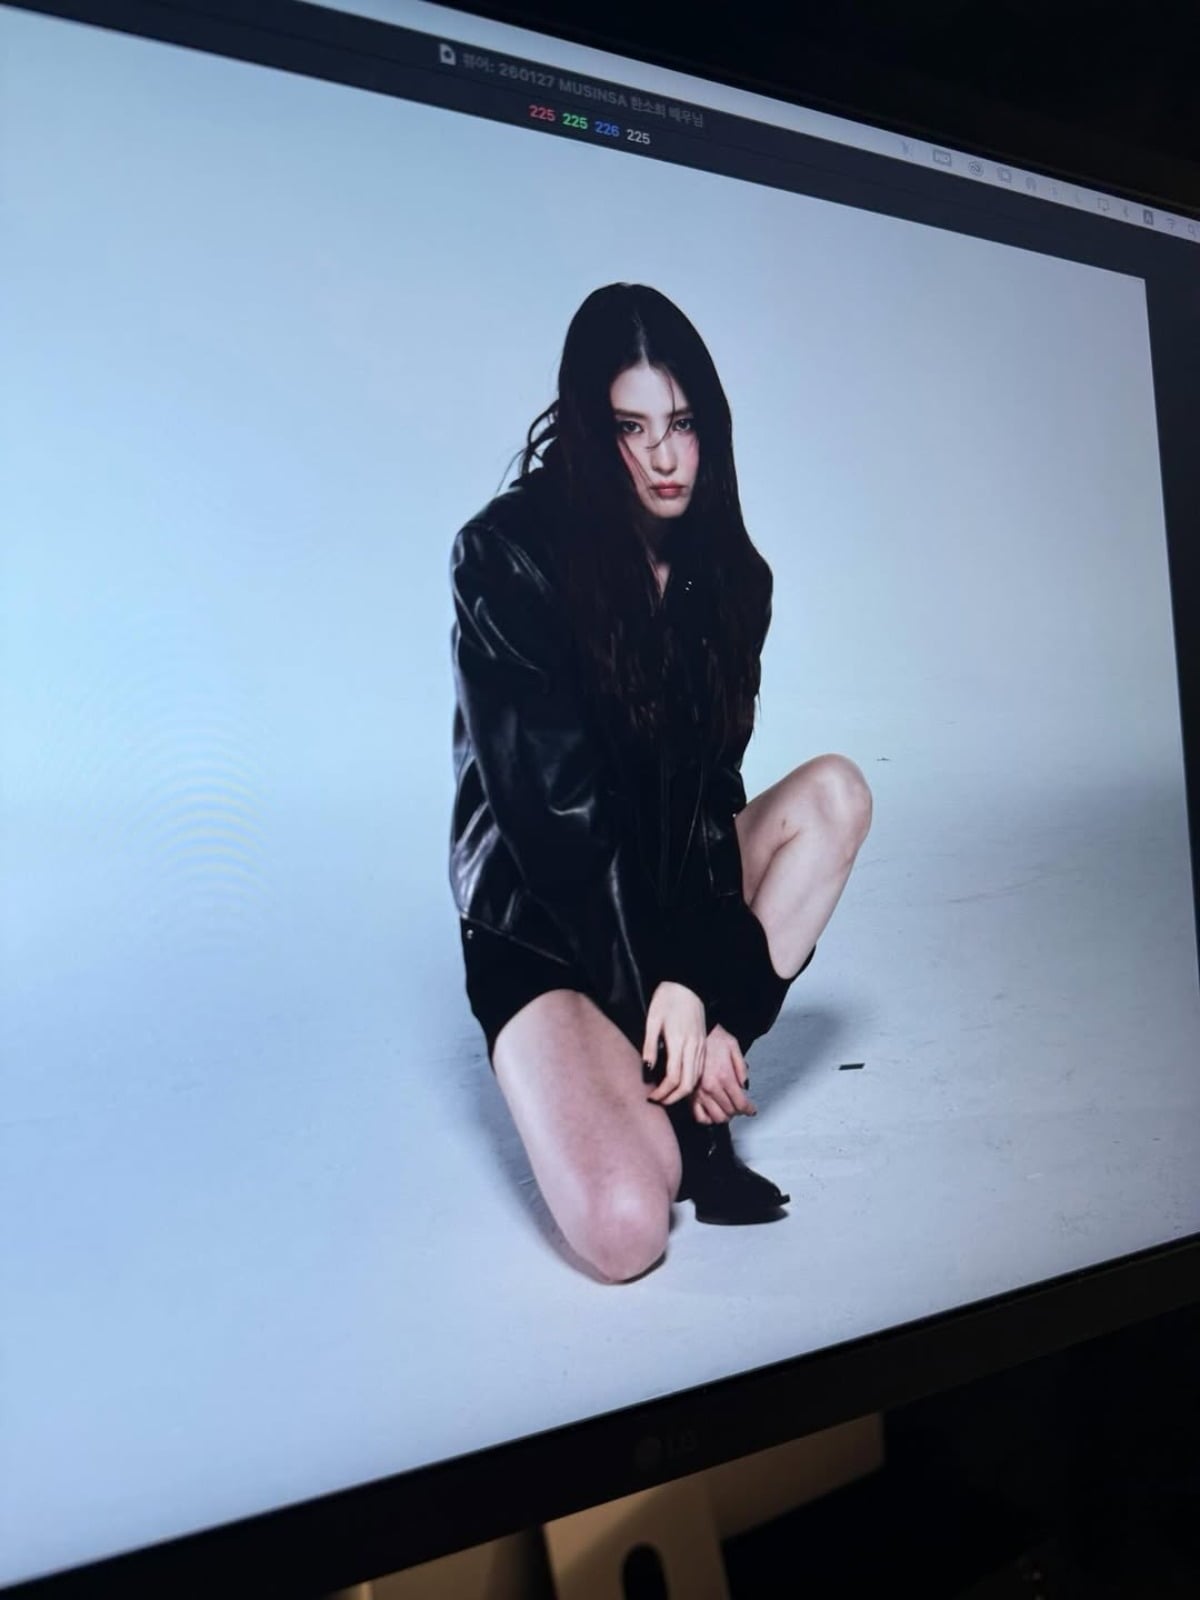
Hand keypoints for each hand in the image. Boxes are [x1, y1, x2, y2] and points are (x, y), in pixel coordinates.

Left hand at [643, 982, 706, 1106]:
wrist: (687, 985)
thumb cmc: (667, 1000)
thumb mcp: (653, 1020)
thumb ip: (649, 1046)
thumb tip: (646, 1069)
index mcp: (679, 1042)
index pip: (673, 1078)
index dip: (662, 1092)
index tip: (651, 1097)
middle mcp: (693, 1047)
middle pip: (689, 1084)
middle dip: (673, 1098)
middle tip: (658, 1101)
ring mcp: (700, 1047)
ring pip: (697, 1079)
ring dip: (682, 1093)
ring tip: (667, 1096)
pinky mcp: (703, 1045)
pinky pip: (700, 1071)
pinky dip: (691, 1083)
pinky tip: (680, 1084)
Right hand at [692, 1024, 756, 1123]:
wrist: (693, 1034)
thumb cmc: (713, 1038)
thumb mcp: (733, 1046)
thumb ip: (741, 1067)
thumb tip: (744, 1086)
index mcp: (724, 1076)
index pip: (741, 1103)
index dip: (749, 1110)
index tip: (752, 1110)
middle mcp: (711, 1087)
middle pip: (730, 1111)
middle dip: (738, 1111)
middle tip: (740, 1106)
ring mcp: (699, 1092)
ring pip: (716, 1117)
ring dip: (725, 1116)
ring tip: (728, 1110)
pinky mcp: (689, 1095)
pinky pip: (699, 1116)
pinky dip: (708, 1119)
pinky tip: (712, 1113)